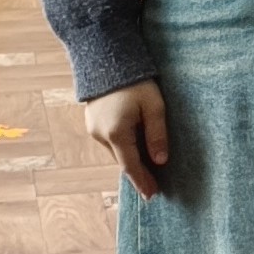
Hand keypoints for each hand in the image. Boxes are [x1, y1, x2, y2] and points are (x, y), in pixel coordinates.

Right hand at [85, 80, 171, 198]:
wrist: (107, 57)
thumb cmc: (136, 81)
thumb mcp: (154, 106)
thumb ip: (157, 134)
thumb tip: (161, 161)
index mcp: (116, 133)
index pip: (131, 166)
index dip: (142, 182)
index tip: (152, 196)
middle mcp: (100, 135)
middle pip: (123, 160)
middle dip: (138, 172)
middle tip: (155, 184)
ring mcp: (93, 128)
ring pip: (116, 150)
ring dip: (130, 158)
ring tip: (148, 166)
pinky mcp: (92, 121)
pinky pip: (110, 140)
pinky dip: (123, 146)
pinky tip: (135, 145)